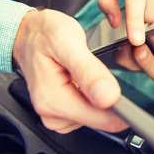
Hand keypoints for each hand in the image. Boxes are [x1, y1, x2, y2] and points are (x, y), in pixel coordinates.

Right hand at [13, 9, 127, 133]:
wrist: (27, 34)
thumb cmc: (43, 34)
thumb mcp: (68, 42)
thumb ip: (89, 71)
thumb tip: (109, 97)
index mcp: (53, 100)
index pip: (102, 119)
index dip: (122, 105)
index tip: (126, 87)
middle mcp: (51, 114)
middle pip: (101, 120)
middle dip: (109, 97)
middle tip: (101, 71)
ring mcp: (55, 116)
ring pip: (97, 117)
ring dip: (100, 97)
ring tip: (90, 73)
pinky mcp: (61, 114)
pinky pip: (88, 113)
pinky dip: (93, 98)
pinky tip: (85, 82)